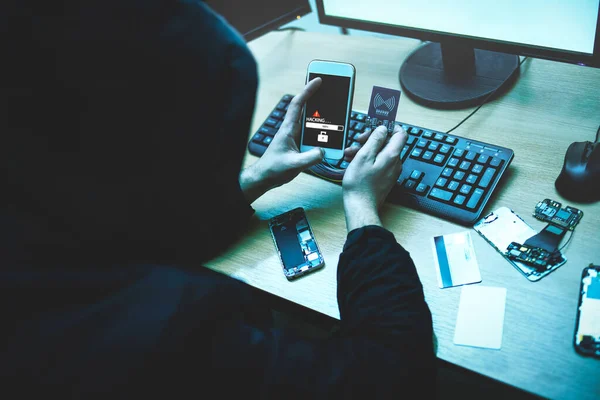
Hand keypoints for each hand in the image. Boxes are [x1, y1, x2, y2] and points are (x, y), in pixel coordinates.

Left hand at [240, 78, 324, 203]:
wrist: (265, 177)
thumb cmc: (273, 168)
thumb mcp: (293, 164)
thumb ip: (309, 158)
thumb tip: (323, 151)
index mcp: (288, 129)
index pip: (298, 105)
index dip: (308, 91)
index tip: (318, 80)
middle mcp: (292, 130)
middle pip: (307, 109)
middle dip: (318, 98)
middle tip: (331, 90)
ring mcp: (296, 137)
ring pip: (311, 123)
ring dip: (323, 118)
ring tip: (336, 111)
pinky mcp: (299, 145)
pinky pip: (313, 136)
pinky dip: (322, 134)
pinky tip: (331, 135)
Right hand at [342, 124, 407, 231]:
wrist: (360, 206)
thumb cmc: (360, 184)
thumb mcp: (364, 156)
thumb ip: (375, 140)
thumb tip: (383, 128)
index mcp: (392, 155)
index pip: (400, 133)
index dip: (389, 126)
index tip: (376, 126)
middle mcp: (395, 163)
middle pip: (387, 142)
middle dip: (371, 139)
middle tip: (357, 141)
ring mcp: (390, 171)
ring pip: (380, 153)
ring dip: (365, 150)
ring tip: (350, 154)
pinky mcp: (384, 178)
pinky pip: (378, 163)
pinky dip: (367, 159)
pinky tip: (354, 162)